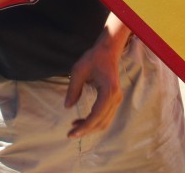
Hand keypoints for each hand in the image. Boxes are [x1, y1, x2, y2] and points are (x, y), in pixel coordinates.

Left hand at [63, 18, 129, 138]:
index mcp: (109, 91)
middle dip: (86, 130)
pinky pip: (105, 116)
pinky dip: (94, 122)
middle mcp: (116, 98)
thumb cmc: (93, 58)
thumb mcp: (79, 71)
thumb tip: (67, 107)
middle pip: (101, 122)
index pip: (96, 115)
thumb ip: (73, 89)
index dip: (84, 126)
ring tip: (74, 127)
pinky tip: (82, 121)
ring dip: (90, 127)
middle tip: (70, 134)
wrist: (108, 51)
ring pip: (105, 122)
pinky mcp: (114, 100)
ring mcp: (117, 100)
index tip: (72, 133)